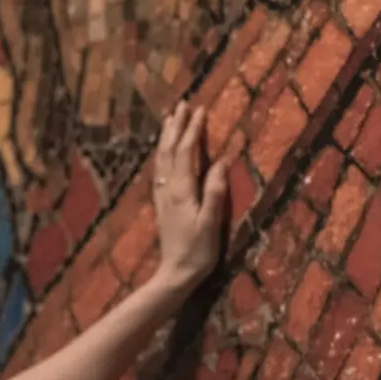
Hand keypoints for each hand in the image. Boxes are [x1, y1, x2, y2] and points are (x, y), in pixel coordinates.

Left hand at [149, 100, 228, 294]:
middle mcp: (169, 189)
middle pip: (170, 150)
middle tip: (182, 105)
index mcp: (182, 190)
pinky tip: (163, 153)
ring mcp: (163, 196)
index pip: (186, 152)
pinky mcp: (161, 204)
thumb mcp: (211, 223)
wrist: (175, 274)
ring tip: (170, 120)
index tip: (200, 110)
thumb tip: (221, 161)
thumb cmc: (198, 251)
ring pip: (161, 159)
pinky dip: (162, 154)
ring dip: (166, 137)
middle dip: (176, 126)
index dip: (192, 130)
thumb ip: (214, 192)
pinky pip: (159, 170)